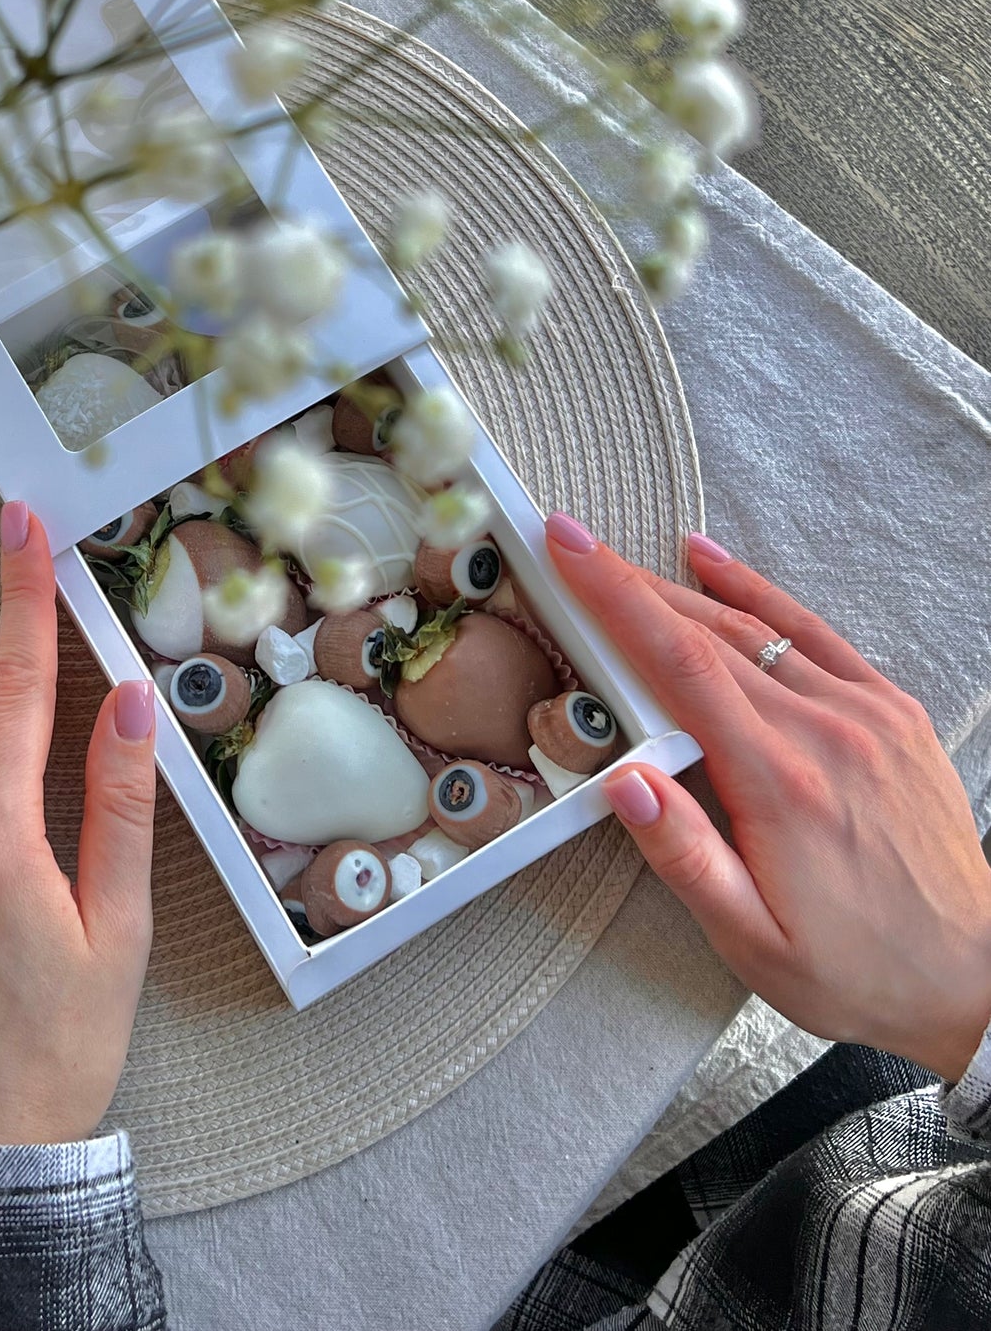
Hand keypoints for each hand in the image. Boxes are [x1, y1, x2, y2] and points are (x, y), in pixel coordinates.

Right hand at [544, 513, 990, 1081]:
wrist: (971, 978)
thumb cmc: (858, 970)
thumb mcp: (753, 943)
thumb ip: (684, 857)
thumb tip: (623, 781)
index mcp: (780, 784)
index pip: (680, 664)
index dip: (617, 598)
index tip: (571, 551)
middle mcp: (825, 732)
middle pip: (709, 634)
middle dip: (630, 584)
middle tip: (574, 545)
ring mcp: (866, 714)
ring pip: (758, 630)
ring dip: (684, 591)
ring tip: (625, 560)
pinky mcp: (893, 713)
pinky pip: (816, 635)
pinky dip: (762, 595)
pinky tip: (718, 567)